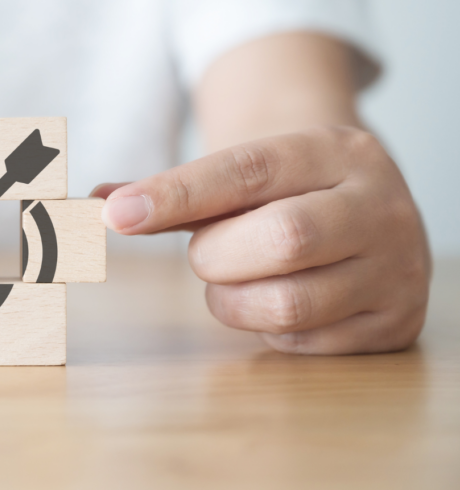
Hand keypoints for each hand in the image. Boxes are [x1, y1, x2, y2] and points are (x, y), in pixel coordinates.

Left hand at [93, 126, 430, 354]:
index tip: (116, 214)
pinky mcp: (395, 323)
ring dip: (234, 301)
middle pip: (281, 239)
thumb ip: (173, 190)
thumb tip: (97, 201)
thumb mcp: (243, 175)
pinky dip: (269, 328)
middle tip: (208, 254)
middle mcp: (378, 204)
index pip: (247, 170)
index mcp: (335, 150)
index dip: (176, 194)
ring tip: (237, 279)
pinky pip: (304, 342)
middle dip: (217, 256)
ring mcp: (396, 267)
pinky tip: (277, 298)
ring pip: (289, 303)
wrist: (370, 205)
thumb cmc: (286, 192)